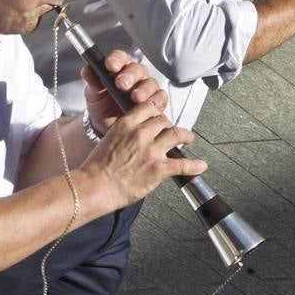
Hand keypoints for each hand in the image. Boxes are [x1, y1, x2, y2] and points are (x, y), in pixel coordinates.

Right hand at [80, 99, 205, 211]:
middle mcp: (141, 133)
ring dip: (185, 136)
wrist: (94, 187)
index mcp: (127, 123)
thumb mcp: (110, 138)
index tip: (160, 117)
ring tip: (188, 138)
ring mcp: (151, 151)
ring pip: (176, 134)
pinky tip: (201, 166)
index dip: (157, 112)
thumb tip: (138, 132)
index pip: (149, 107)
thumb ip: (126, 131)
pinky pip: (183, 164)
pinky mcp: (158, 169)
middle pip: (164, 120)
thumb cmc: (98, 167)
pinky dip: (194, 165)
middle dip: (169, 126)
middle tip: (171, 132)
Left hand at [81, 50, 167, 134]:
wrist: (107, 126)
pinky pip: (160, 97)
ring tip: (135, 97)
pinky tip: (148, 105)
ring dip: (144, 89)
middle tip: (121, 84)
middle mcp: (135, 75)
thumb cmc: (102, 105)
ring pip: (150, 83)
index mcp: (119, 68)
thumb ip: (92, 81)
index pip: (120, 57)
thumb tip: (87, 70)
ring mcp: (147, 88)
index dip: (116, 59)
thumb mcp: (93, 93)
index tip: (110, 65)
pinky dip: (155, 101)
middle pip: (137, 69)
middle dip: (129, 76)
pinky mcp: (155, 101)